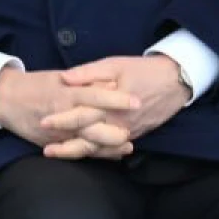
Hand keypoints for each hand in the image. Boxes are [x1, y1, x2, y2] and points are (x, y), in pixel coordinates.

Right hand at [0, 66, 138, 159]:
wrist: (4, 99)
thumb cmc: (34, 85)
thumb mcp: (58, 77)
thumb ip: (84, 81)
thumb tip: (111, 84)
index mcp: (66, 93)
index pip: (96, 96)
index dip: (117, 100)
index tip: (136, 101)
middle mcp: (64, 115)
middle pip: (95, 127)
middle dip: (115, 132)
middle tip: (133, 131)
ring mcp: (58, 133)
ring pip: (88, 144)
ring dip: (109, 147)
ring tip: (127, 146)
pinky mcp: (52, 143)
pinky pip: (77, 152)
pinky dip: (95, 154)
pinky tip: (110, 154)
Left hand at [56, 55, 190, 142]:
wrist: (176, 81)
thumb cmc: (142, 70)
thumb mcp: (114, 64)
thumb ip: (88, 72)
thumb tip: (64, 78)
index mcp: (112, 104)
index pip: (82, 115)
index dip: (61, 120)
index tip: (43, 122)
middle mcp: (120, 122)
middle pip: (90, 140)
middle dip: (67, 146)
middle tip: (45, 149)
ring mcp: (128, 131)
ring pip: (101, 149)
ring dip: (79, 153)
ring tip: (58, 154)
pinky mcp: (134, 135)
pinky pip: (112, 149)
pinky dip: (97, 153)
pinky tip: (81, 153)